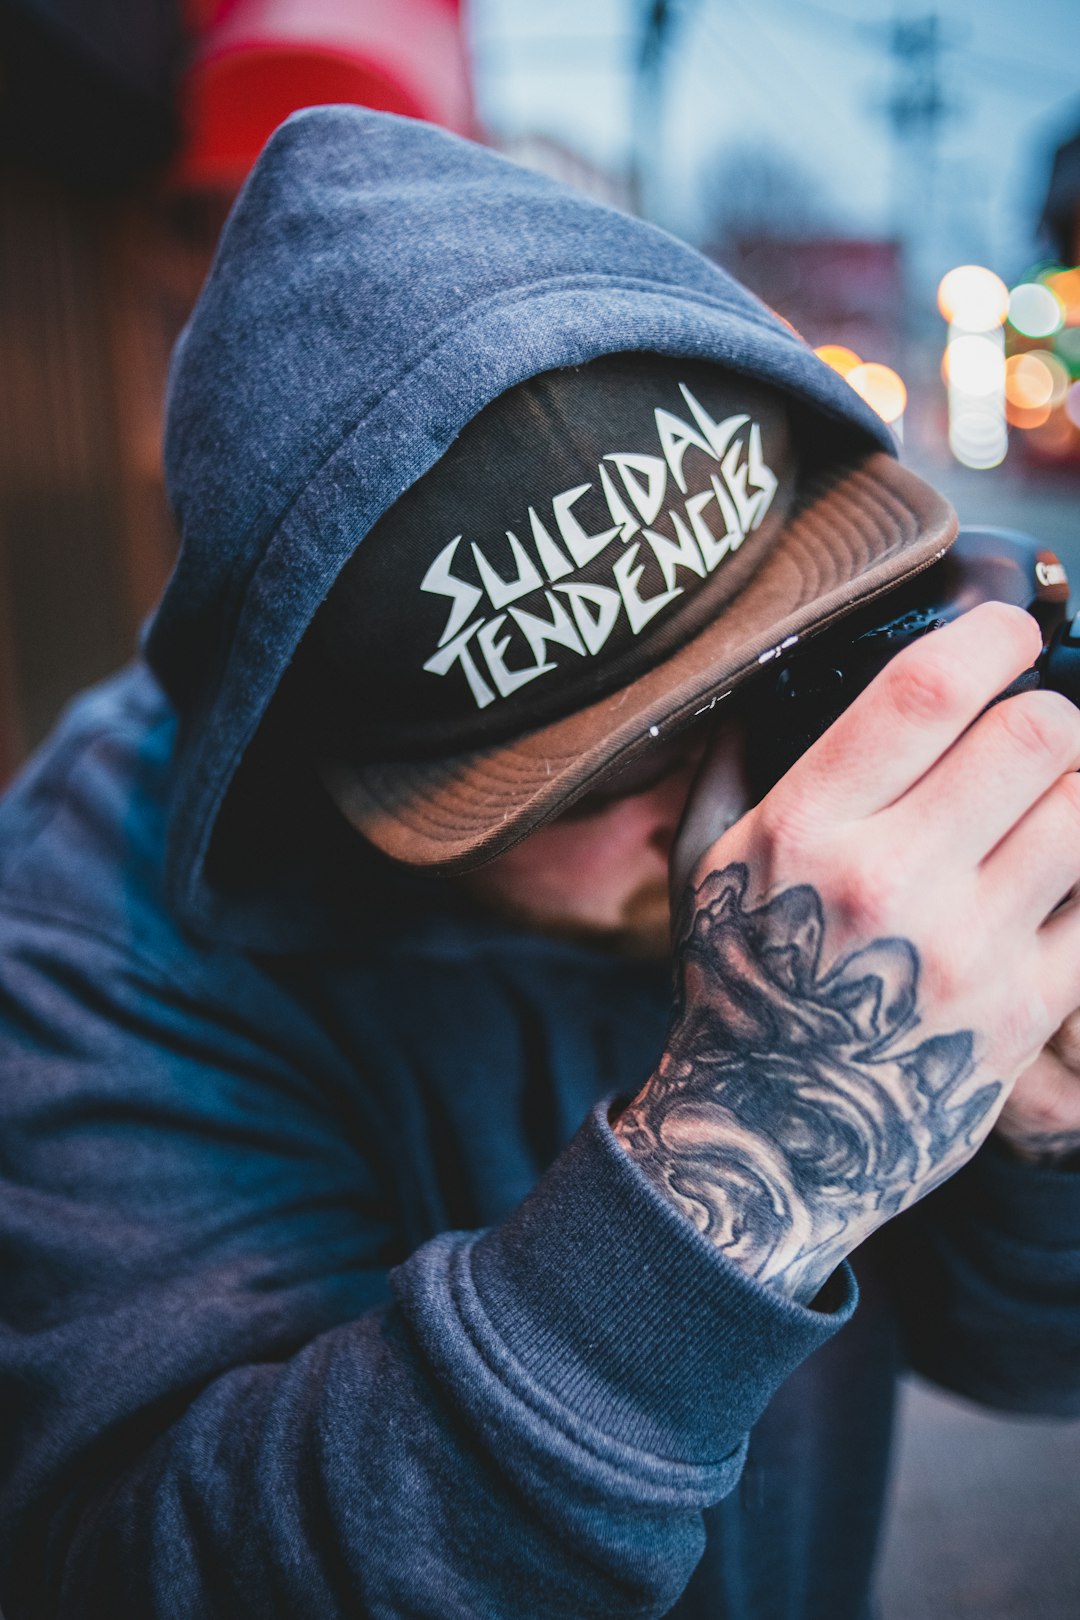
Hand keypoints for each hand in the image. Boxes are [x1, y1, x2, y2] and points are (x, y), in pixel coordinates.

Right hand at [614, 602, 1079, 1303]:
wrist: (764, 1140)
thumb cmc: (738, 985)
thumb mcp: (711, 866)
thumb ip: (739, 762)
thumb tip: (773, 673)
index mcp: (806, 832)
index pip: (923, 691)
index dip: (990, 636)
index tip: (1008, 630)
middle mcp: (889, 884)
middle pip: (1035, 735)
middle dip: (1052, 710)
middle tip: (1037, 726)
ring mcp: (966, 952)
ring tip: (1053, 797)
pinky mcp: (1023, 1011)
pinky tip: (1058, 869)